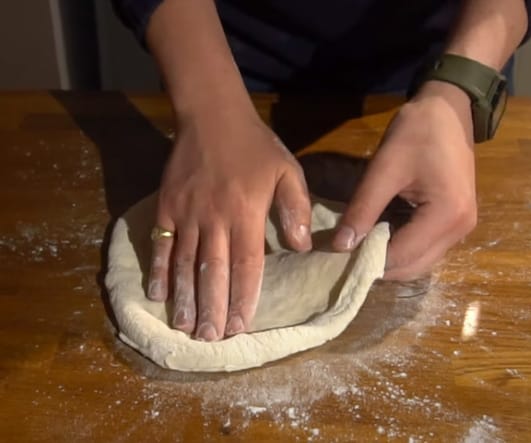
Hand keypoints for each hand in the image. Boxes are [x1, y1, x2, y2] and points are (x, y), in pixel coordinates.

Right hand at [147, 111, 311, 339]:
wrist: (212, 116)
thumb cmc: (255, 147)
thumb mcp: (287, 171)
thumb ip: (295, 208)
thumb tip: (302, 247)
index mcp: (246, 213)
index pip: (246, 265)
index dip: (244, 297)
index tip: (241, 326)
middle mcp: (214, 218)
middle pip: (213, 272)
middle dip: (212, 308)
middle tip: (211, 339)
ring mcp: (186, 213)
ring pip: (184, 263)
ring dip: (185, 298)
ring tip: (185, 327)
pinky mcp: (166, 206)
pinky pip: (161, 244)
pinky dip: (158, 270)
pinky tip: (157, 294)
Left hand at [332, 81, 477, 279]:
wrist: (448, 109)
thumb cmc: (417, 132)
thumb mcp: (384, 168)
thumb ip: (363, 208)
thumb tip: (340, 246)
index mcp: (447, 215)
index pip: (401, 256)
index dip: (368, 260)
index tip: (337, 256)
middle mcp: (461, 229)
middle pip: (414, 266)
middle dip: (379, 265)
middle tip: (347, 254)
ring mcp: (463, 228)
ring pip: (421, 261)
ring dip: (391, 259)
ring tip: (360, 247)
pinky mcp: (457, 221)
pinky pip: (428, 247)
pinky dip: (404, 248)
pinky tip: (380, 236)